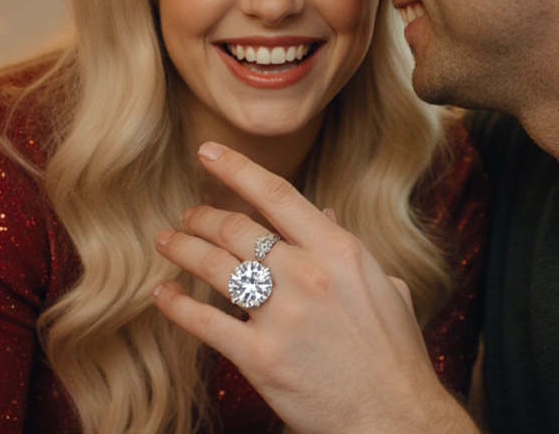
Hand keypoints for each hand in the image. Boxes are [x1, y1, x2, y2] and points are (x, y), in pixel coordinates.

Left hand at [151, 142, 475, 433]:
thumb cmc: (394, 353)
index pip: (278, 195)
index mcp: (340, 251)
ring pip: (214, 267)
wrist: (396, 414)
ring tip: (167, 242)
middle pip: (237, 228)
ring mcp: (282, 316)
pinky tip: (162, 295)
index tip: (208, 152)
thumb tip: (324, 214)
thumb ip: (347, 249)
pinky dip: (176, 305)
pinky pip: (204, 322)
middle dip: (202, 216)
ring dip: (182, 249)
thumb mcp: (383, 286)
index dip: (236, 168)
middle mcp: (308, 275)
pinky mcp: (260, 357)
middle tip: (187, 215)